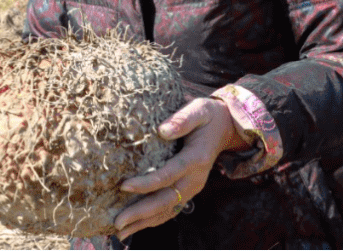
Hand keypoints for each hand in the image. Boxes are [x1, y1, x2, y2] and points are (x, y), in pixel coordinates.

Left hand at [113, 98, 247, 239]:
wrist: (225, 127)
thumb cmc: (207, 114)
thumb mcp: (197, 110)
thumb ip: (182, 119)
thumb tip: (162, 130)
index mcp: (195, 159)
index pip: (167, 175)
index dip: (146, 183)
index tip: (123, 185)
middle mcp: (195, 178)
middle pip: (166, 200)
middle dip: (140, 213)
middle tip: (117, 221)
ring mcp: (193, 187)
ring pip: (168, 210)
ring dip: (144, 222)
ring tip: (120, 232)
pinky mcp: (188, 190)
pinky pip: (171, 209)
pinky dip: (153, 220)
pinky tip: (136, 226)